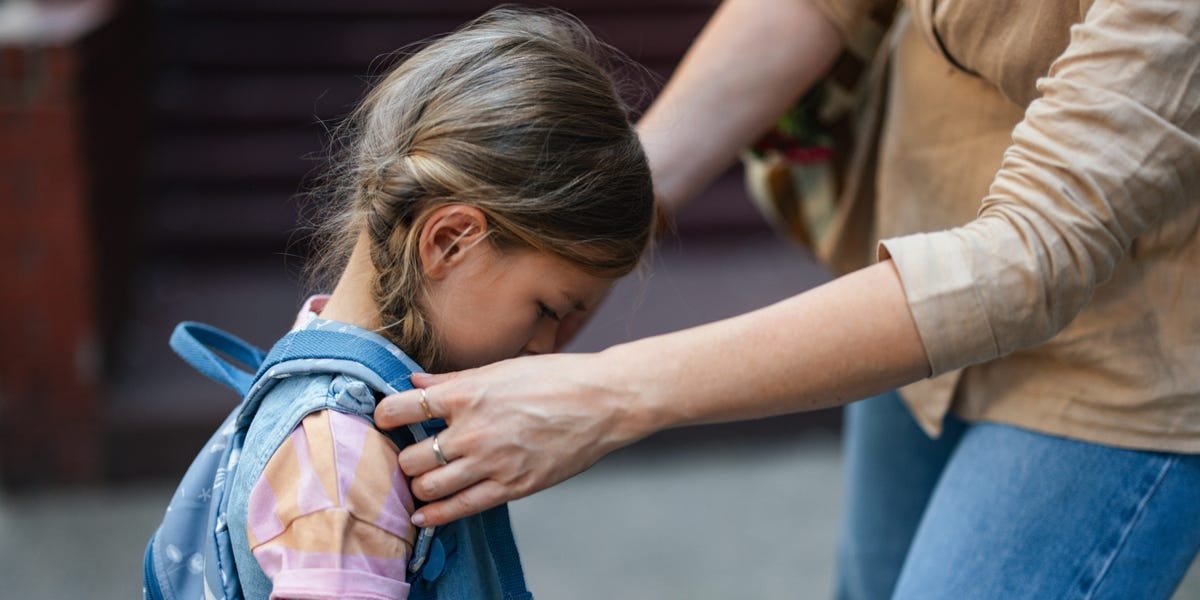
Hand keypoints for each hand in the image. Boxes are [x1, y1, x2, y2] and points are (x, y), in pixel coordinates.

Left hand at [374, 352, 639, 525]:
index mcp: (467, 395)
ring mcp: (492, 463)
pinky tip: (424, 515)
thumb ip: (453, 379)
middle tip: (412, 453)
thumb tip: (414, 381)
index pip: (402, 409)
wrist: (603, 402)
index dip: (385, 416)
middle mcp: (473, 432)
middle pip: (411, 456)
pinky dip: (435, 515)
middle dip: (406, 456)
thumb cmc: (556, 379)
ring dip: (420, 485)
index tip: (386, 420)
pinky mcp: (512, 487)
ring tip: (423, 479)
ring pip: (429, 486)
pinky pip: (460, 508)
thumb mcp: (500, 368)